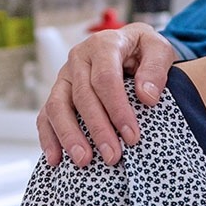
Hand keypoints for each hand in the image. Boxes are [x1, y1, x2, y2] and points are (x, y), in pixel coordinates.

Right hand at [35, 23, 175, 165]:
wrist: (130, 44)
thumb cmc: (144, 50)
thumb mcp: (159, 49)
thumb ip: (156, 69)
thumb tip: (147, 97)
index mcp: (103, 45)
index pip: (105, 79)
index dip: (117, 109)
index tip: (132, 136)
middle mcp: (79, 59)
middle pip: (82, 96)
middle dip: (97, 129)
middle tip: (112, 156)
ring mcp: (64, 76)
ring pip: (57, 106)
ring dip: (69, 136)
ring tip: (83, 161)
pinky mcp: (58, 92)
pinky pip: (46, 115)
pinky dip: (48, 138)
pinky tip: (56, 159)